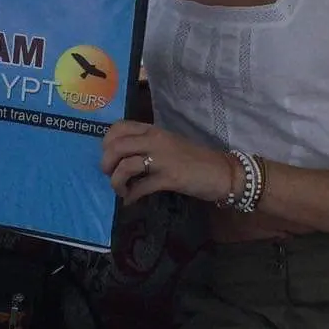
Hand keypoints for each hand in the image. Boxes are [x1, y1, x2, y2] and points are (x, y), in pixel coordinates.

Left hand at [101, 121, 237, 204]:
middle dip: (106, 164)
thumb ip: (146, 146)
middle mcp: (155, 140)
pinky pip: (141, 187)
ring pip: (125, 166)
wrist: (221, 171)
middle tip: (110, 175)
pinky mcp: (170, 178)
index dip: (107, 143)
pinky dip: (132, 196)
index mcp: (153, 130)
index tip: (109, 156)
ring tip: (121, 191)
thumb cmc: (194, 159)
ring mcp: (162, 158)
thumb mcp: (167, 145)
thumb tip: (120, 159)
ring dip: (117, 182)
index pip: (119, 127)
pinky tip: (131, 201)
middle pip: (116, 147)